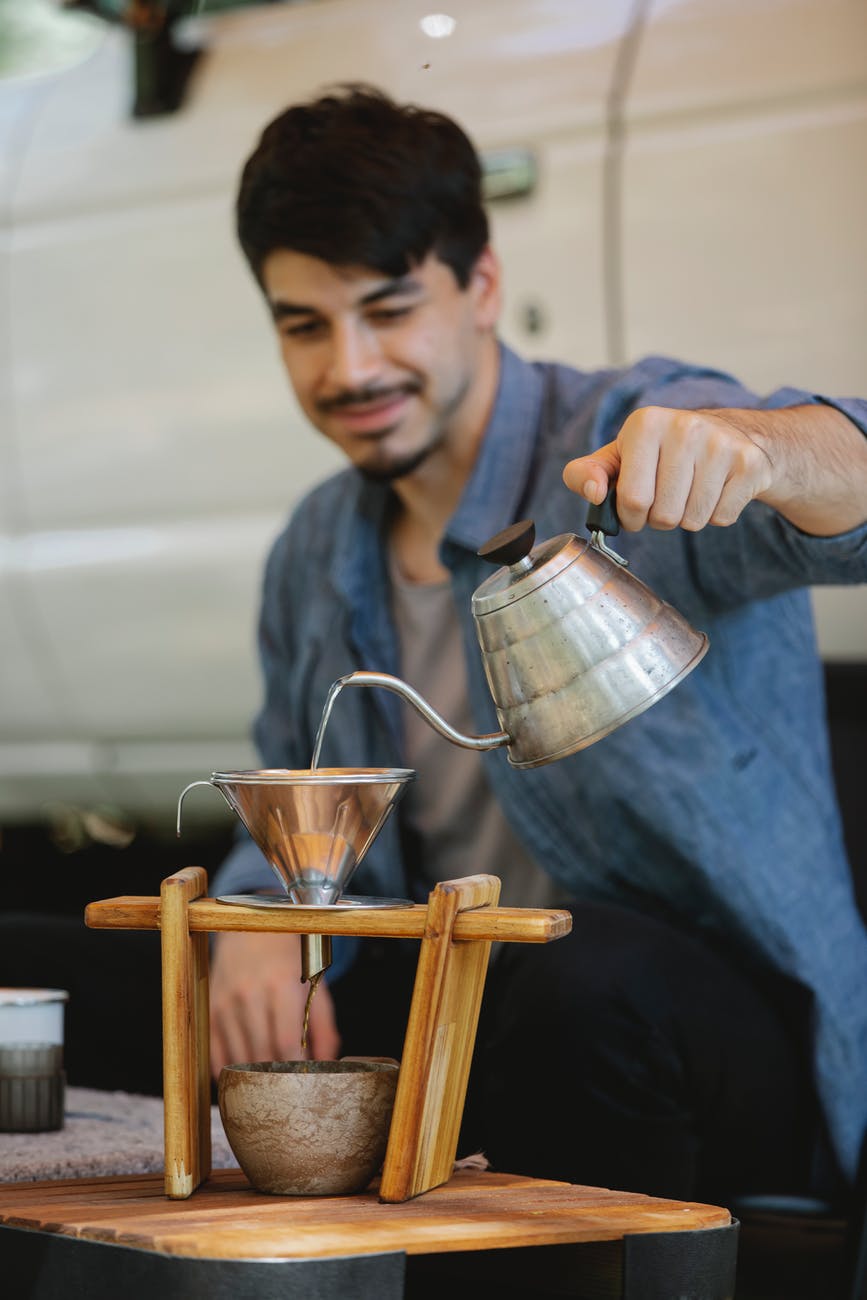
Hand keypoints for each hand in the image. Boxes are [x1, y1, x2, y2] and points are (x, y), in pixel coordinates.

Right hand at [209, 930, 340, 1076]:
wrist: (251, 932)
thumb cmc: (290, 961)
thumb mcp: (316, 986)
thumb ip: (325, 1028)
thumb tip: (327, 1066)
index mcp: (281, 985)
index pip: (286, 1042)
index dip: (296, 1070)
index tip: (305, 1084)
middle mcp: (249, 994)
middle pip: (261, 1055)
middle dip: (277, 1078)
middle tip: (289, 1090)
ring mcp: (225, 1004)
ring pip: (238, 1059)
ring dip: (255, 1077)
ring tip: (270, 1082)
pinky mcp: (209, 1011)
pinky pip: (216, 1058)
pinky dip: (231, 1072)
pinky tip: (246, 1072)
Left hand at [563, 403, 866, 536]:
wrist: (732, 435)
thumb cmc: (662, 453)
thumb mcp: (619, 457)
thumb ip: (585, 474)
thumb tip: (594, 493)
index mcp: (646, 423)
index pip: (631, 499)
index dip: (631, 515)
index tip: (636, 506)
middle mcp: (685, 427)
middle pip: (663, 515)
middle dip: (661, 518)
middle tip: (668, 496)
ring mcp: (720, 444)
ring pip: (693, 520)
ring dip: (688, 517)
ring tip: (692, 490)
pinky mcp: (749, 464)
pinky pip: (721, 518)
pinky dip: (716, 514)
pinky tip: (717, 488)